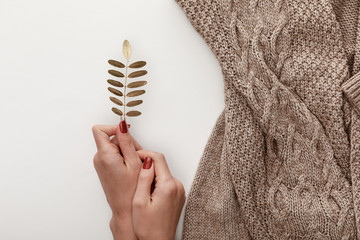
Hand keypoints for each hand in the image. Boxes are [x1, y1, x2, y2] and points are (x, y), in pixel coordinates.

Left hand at [92, 121, 141, 239]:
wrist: (125, 210)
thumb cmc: (131, 191)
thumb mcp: (134, 162)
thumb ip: (127, 141)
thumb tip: (121, 125)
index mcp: (105, 155)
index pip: (100, 130)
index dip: (114, 128)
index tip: (126, 134)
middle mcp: (99, 158)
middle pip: (111, 137)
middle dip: (126, 142)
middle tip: (137, 156)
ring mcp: (101, 164)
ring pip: (115, 146)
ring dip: (127, 151)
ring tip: (136, 164)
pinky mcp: (104, 168)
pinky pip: (114, 155)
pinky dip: (124, 157)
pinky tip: (132, 168)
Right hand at [132, 150, 185, 239]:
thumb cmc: (148, 228)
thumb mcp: (139, 202)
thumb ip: (143, 178)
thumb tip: (146, 161)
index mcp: (168, 186)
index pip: (158, 158)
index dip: (144, 154)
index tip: (134, 157)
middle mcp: (177, 186)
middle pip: (161, 165)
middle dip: (147, 165)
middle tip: (133, 171)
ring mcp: (179, 191)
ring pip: (164, 173)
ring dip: (152, 174)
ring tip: (139, 185)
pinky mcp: (178, 196)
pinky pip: (167, 182)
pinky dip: (157, 182)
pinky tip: (147, 192)